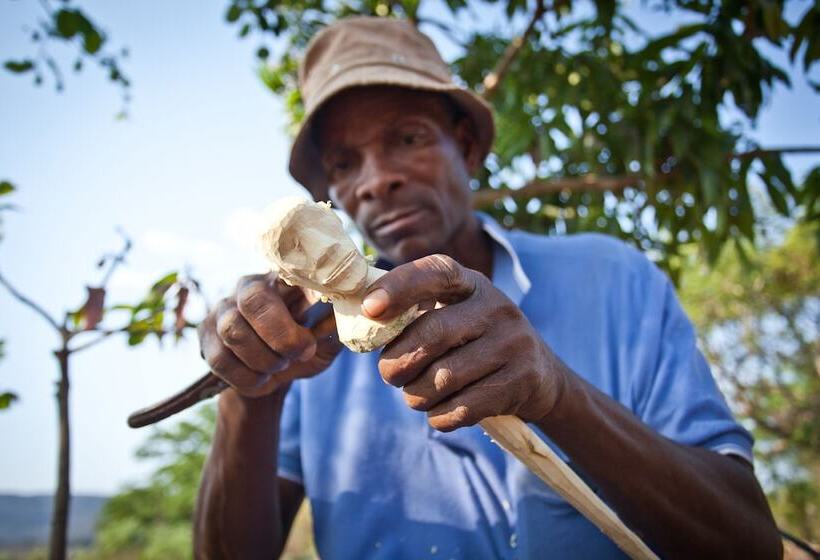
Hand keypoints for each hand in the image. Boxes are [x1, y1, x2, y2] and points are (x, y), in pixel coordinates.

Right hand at [198, 272, 342, 396]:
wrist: (269, 380)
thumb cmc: (302, 351)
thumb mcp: (326, 341)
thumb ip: (338, 327)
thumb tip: (357, 313)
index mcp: (284, 280)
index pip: (291, 270)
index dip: (305, 284)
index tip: (320, 303)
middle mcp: (250, 286)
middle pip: (254, 300)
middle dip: (281, 335)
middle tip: (301, 353)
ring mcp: (223, 308)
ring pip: (234, 331)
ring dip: (264, 359)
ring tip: (280, 367)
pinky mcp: (205, 335)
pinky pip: (219, 357)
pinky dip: (246, 377)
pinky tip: (261, 380)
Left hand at [362, 254, 568, 430]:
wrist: (539, 376)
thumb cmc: (474, 342)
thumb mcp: (455, 314)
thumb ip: (415, 313)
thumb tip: (363, 319)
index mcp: (471, 284)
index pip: (436, 272)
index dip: (400, 286)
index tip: (370, 308)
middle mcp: (496, 308)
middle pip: (433, 334)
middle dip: (398, 362)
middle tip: (389, 375)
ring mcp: (513, 344)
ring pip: (443, 378)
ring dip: (417, 395)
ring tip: (417, 394)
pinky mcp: (521, 381)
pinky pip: (463, 408)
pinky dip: (439, 416)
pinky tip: (439, 411)